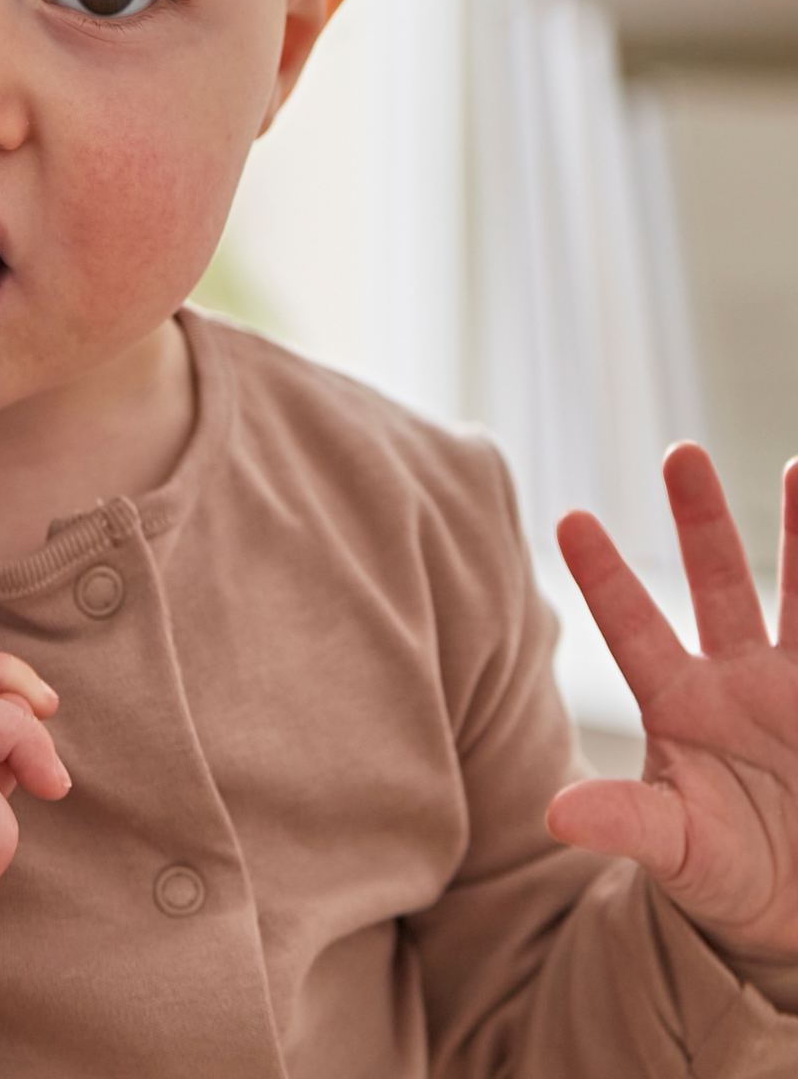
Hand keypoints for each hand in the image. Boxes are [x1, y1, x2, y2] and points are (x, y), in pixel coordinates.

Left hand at [548, 442, 797, 964]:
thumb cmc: (723, 876)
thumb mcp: (675, 851)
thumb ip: (625, 822)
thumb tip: (554, 815)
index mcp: (676, 703)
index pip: (632, 627)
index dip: (605, 575)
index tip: (570, 516)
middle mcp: (733, 678)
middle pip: (715, 581)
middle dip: (700, 518)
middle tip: (680, 451)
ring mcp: (795, 686)